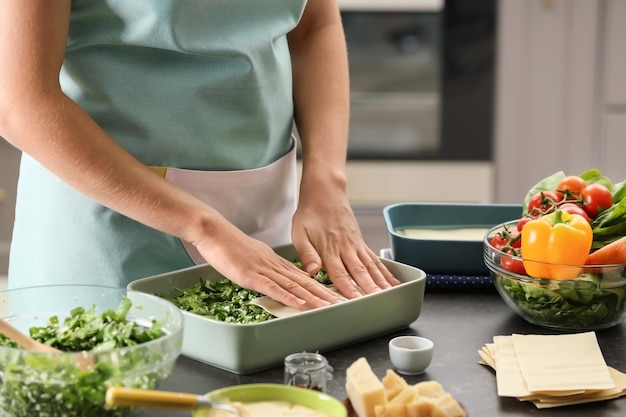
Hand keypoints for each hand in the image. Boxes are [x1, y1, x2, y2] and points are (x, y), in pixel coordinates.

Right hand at [193, 222, 343, 309]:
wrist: (214, 231)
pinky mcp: (251, 275)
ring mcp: (264, 270)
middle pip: (304, 282)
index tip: (334, 296)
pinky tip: (300, 303)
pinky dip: (288, 296)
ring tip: (329, 306)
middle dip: (324, 294)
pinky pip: (273, 287)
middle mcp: (275, 266)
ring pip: (293, 285)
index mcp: (276, 263)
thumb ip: (268, 270)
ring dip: (312, 297)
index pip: (303, 278)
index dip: (320, 288)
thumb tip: (278, 280)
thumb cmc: (229, 246)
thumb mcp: (254, 259)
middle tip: (341, 304)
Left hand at [291, 191, 399, 298]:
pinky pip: (375, 258)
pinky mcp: (361, 242)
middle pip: (359, 270)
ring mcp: (355, 245)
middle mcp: (345, 247)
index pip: (338, 272)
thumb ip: (306, 253)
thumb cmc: (310, 212)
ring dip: (381, 280)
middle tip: (378, 298)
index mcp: (329, 248)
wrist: (325, 192)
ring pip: (371, 265)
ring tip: (390, 293)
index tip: (354, 298)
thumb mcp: (299, 232)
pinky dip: (385, 271)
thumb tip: (312, 270)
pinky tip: (392, 281)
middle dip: (369, 286)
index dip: (346, 286)